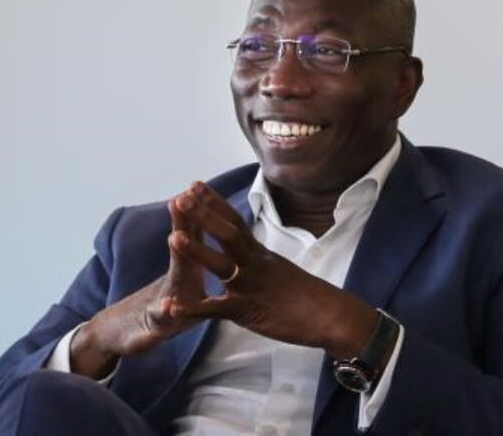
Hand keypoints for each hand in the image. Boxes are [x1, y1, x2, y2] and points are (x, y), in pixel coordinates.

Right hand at [69, 185, 209, 377]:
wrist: (122, 331)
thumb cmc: (164, 303)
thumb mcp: (182, 276)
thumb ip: (193, 250)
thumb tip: (208, 222)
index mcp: (187, 268)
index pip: (194, 234)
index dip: (199, 211)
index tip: (202, 185)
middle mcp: (174, 279)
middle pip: (180, 247)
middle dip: (181, 222)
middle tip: (182, 197)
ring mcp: (163, 299)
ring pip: (172, 278)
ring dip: (176, 258)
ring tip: (176, 237)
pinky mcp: (156, 325)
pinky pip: (163, 318)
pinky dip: (166, 311)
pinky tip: (168, 306)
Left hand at [166, 182, 379, 360]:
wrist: (330, 316)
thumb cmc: (309, 296)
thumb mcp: (280, 269)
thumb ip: (260, 261)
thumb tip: (249, 254)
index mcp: (260, 253)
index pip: (235, 220)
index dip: (214, 202)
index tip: (194, 185)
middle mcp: (254, 263)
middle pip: (227, 234)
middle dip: (203, 215)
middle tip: (180, 197)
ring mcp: (250, 286)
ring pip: (221, 265)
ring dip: (197, 252)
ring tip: (174, 237)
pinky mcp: (246, 311)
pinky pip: (215, 310)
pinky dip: (192, 309)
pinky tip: (172, 306)